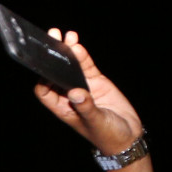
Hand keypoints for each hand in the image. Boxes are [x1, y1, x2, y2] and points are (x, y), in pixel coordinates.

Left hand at [33, 29, 142, 156]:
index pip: (45, 92)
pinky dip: (82, 56)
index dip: (42, 80)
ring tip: (66, 36)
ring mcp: (83, 87)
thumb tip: (75, 93)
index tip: (44, 67)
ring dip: (68, 52)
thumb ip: (86, 107)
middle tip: (52, 39)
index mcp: (63, 108)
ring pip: (71, 67)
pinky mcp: (97, 81)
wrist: (128, 135)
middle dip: (53, 58)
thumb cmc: (108, 135)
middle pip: (56, 74)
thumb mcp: (96, 122)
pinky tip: (78, 45)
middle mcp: (70, 96)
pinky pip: (86, 66)